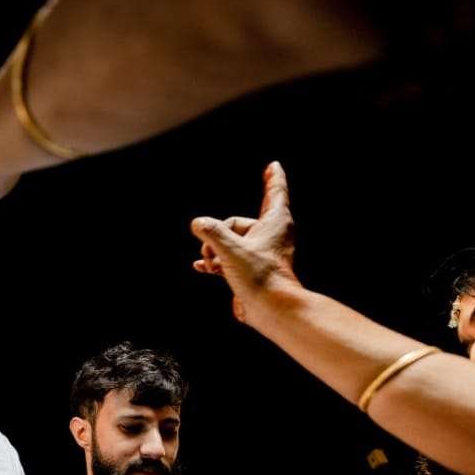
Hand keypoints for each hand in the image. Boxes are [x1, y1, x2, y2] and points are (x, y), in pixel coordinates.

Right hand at [189, 161, 300, 324]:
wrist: (270, 309)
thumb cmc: (259, 277)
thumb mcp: (230, 249)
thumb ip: (211, 232)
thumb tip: (198, 223)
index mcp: (275, 222)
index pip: (275, 192)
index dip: (273, 178)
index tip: (273, 166)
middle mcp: (271, 235)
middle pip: (238, 222)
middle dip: (218, 233)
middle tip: (209, 249)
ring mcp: (261, 253)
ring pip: (231, 242)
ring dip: (214, 251)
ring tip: (209, 263)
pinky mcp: (252, 269)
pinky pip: (230, 258)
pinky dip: (216, 261)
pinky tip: (201, 266)